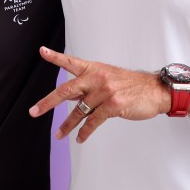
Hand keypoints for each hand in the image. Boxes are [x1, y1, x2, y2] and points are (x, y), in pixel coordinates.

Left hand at [28, 46, 168, 142]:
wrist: (154, 90)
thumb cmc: (132, 85)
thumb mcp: (108, 77)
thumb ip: (88, 85)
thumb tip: (68, 97)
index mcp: (94, 69)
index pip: (71, 61)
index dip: (55, 56)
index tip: (42, 51)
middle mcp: (97, 78)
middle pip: (67, 90)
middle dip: (48, 102)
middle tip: (34, 111)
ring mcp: (105, 91)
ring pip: (79, 111)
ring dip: (67, 125)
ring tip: (59, 135)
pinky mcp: (112, 105)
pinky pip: (93, 121)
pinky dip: (85, 132)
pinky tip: (80, 137)